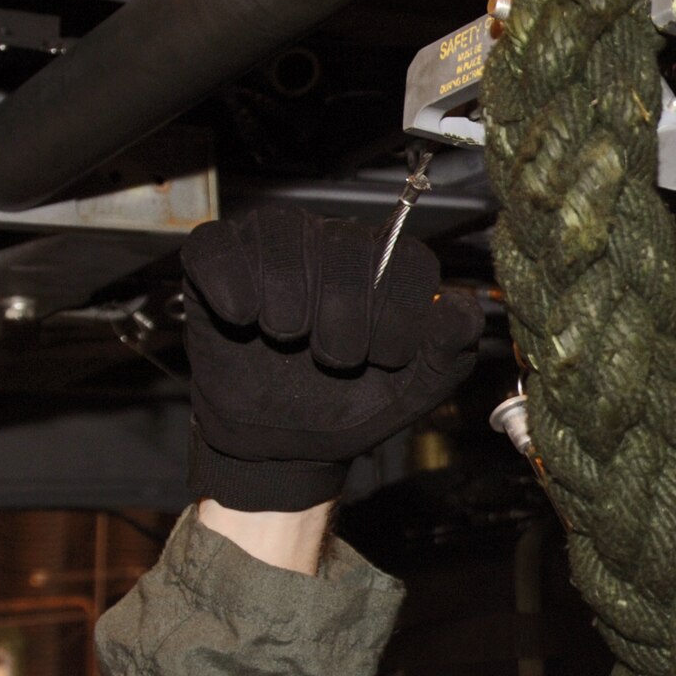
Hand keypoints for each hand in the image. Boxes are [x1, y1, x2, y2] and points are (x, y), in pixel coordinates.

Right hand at [181, 205, 482, 510]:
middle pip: (344, 243)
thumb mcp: (417, 387)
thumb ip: (451, 347)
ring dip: (288, 297)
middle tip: (335, 359)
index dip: (400, 311)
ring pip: (282, 232)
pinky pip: (217, 245)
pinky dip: (230, 280)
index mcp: (389, 265)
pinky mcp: (216, 261)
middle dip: (345, 312)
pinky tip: (243, 318)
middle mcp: (333, 242)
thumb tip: (458, 307)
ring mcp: (274, 246)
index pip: (408, 257)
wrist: (289, 443)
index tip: (386, 358)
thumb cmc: (354, 402)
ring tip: (288, 338)